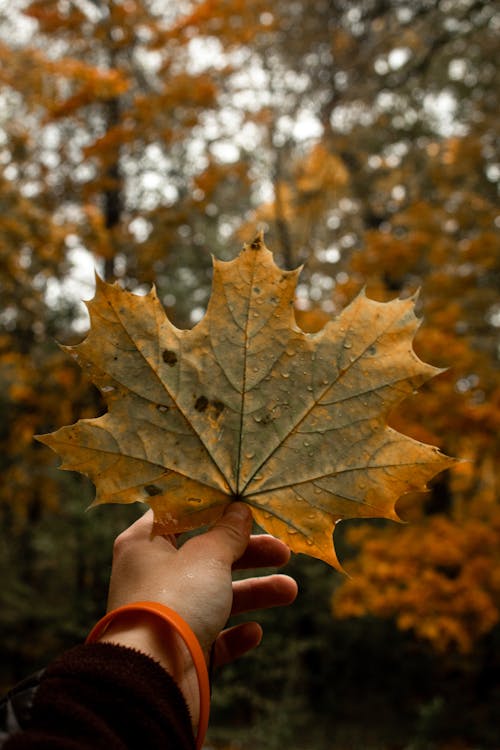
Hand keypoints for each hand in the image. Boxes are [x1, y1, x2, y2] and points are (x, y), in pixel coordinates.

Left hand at [97, 503, 296, 720]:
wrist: (153, 676)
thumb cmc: (176, 599)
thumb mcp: (208, 555)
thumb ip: (228, 532)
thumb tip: (239, 511)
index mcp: (144, 544)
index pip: (179, 514)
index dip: (213, 507)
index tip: (245, 504)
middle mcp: (151, 576)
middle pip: (206, 555)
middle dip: (249, 554)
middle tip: (283, 551)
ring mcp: (164, 614)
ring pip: (214, 595)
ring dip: (253, 592)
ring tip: (290, 591)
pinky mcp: (177, 648)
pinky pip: (211, 635)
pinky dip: (234, 634)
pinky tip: (253, 632)